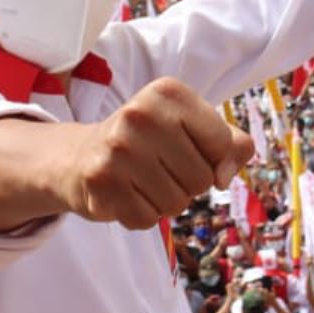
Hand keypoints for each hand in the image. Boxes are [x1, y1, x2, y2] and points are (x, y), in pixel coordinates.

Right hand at [56, 78, 254, 228]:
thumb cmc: (152, 142)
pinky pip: (147, 219)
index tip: (187, 149)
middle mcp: (140, 114)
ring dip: (166, 201)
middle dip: (188, 183)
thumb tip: (223, 177)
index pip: (222, 143)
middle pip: (202, 178)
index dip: (213, 157)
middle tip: (160, 168)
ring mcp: (118, 148)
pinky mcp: (101, 181)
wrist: (81, 157)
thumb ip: (231, 146)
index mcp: (168, 93)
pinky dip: (142, 214)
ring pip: (177, 204)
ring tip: (143, 181)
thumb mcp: (194, 128)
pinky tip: (126, 194)